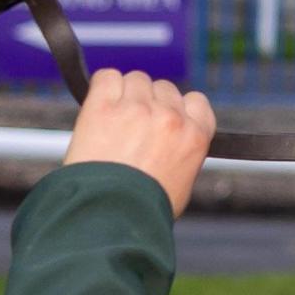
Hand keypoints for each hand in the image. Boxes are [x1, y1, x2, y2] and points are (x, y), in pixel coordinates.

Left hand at [63, 70, 217, 214]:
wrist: (109, 217)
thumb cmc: (143, 210)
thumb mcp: (181, 183)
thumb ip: (182, 153)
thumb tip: (171, 144)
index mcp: (194, 136)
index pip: (196, 101)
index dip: (178, 108)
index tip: (165, 119)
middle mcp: (170, 117)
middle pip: (163, 88)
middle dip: (150, 103)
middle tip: (132, 128)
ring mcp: (136, 108)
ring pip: (136, 80)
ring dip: (126, 94)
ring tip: (113, 121)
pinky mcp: (103, 107)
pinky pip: (107, 77)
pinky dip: (103, 87)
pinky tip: (98, 107)